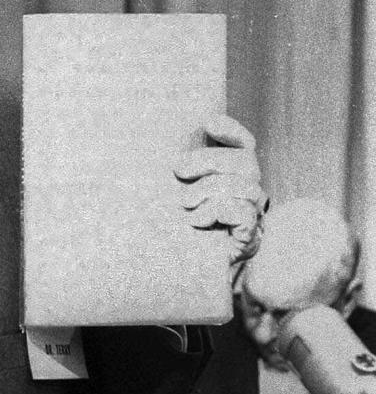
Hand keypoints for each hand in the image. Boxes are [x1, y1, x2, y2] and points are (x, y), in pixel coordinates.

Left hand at [175, 114, 265, 263]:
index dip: (231, 130)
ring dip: (209, 190)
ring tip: (184, 203)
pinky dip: (220, 212)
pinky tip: (197, 219)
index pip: (244, 143)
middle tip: (177, 170)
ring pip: (246, 187)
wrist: (175, 270)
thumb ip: (168, 166)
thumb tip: (144, 132)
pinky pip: (245, 215)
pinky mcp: (248, 238)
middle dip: (208, 160)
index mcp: (229, 172)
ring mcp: (250, 213)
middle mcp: (245, 189)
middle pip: (246, 161)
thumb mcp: (165, 188)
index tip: (208, 123)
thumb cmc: (168, 222)